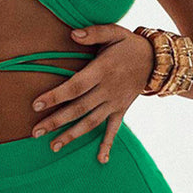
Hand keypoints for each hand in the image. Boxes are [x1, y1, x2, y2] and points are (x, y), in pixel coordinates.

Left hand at [30, 23, 153, 162]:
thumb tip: (72, 34)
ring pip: (91, 122)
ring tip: (53, 147)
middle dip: (56, 121)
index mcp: (102, 71)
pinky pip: (114, 129)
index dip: (56, 96)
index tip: (37, 104)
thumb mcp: (114, 32)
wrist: (156, 61)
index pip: (75, 87)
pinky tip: (101, 160)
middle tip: (35, 132)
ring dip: (72, 135)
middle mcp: (108, 90)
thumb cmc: (129, 45)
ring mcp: (115, 103)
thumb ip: (93, 33)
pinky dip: (108, 144)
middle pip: (78, 109)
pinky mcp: (121, 110)